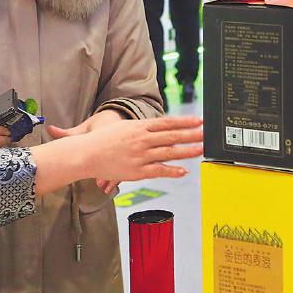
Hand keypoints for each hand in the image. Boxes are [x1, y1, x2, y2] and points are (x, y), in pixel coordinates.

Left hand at [48, 109, 127, 193]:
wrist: (116, 119)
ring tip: (104, 187)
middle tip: (99, 183)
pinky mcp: (123, 157)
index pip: (102, 148)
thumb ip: (66, 133)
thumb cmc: (98, 124)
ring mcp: (119, 152)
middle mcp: (112, 145)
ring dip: (112, 178)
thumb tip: (49, 129)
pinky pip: (122, 168)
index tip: (93, 171)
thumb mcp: (83, 128)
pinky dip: (116, 177)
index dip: (98, 160)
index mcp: (102, 136)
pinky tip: (110, 185)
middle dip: (106, 174)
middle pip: (111, 161)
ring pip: (118, 167)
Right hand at [74, 116, 202, 182]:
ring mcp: (140, 156)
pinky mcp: (137, 172)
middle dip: (191, 135)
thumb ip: (143, 129)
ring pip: (168, 153)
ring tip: (200, 150)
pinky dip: (172, 171)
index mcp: (139, 127)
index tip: (199, 121)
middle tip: (206, 134)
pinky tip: (183, 171)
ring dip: (187, 151)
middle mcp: (142, 140)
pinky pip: (158, 171)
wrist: (86, 154)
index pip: (167, 123)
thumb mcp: (124, 128)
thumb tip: (160, 128)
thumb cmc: (104, 141)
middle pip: (172, 136)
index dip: (185, 122)